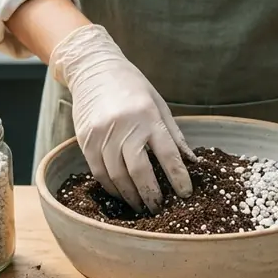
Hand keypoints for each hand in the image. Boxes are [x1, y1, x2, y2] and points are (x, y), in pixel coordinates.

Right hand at [50, 24, 194, 212]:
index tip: (185, 194)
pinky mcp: (86, 139)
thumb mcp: (159, 104)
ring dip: (131, 195)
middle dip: (151, 194)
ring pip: (117, 175)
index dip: (178, 178)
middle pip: (139, 170)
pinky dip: (111, 187)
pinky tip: (122, 193)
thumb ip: (174, 135)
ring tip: (141, 206)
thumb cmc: (132, 87)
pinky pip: (99, 172)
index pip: (168, 154)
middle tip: (159, 208)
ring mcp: (102, 133)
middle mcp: (125, 125)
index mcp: (148, 116)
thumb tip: (192, 162)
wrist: (93, 68)